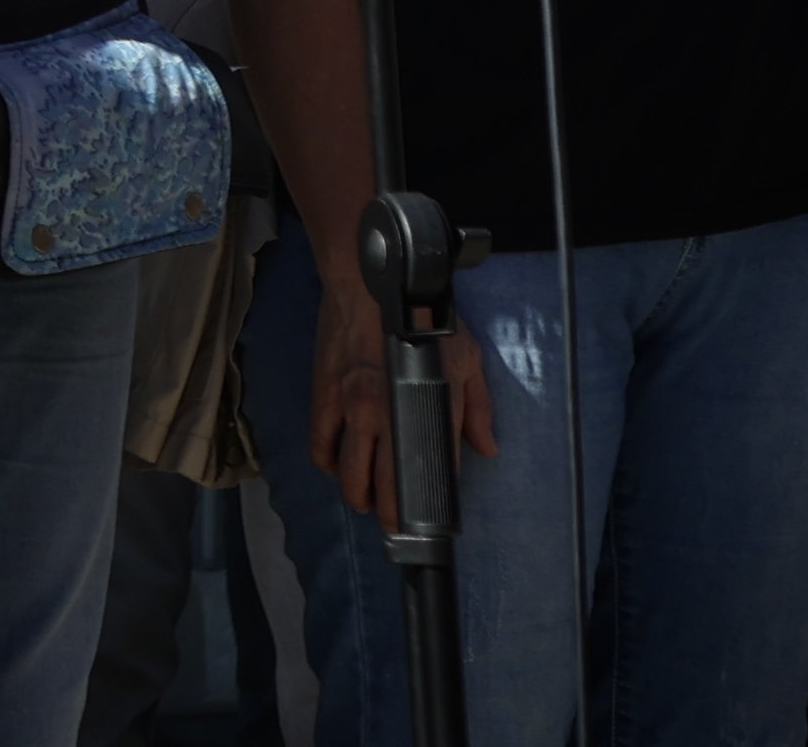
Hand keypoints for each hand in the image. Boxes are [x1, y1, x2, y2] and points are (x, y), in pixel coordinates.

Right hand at [309, 268, 497, 531]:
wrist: (372, 283)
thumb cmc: (426, 319)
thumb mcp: (468, 358)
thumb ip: (479, 407)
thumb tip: (486, 450)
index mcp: (430, 410)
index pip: (433, 474)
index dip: (432, 505)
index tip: (431, 523)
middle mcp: (390, 418)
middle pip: (385, 485)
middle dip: (390, 515)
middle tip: (393, 524)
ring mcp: (353, 409)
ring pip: (350, 473)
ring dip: (358, 496)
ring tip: (364, 501)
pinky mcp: (324, 396)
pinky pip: (321, 444)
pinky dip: (327, 465)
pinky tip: (335, 468)